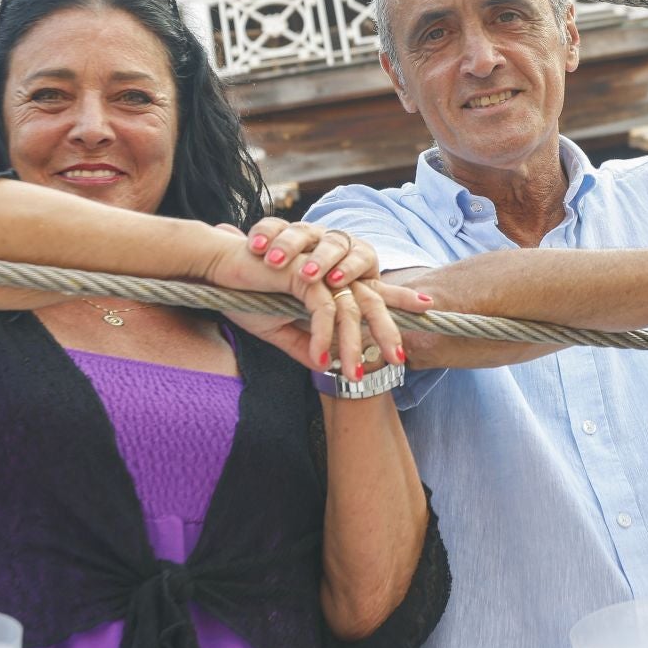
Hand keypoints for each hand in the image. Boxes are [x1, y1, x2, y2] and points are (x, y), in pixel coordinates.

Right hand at [211, 219, 430, 379]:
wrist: (219, 273)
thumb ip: (306, 345)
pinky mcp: (303, 273)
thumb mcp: (279, 330)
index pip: (372, 291)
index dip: (400, 298)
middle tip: (400, 360)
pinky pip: (321, 309)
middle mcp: (331, 274)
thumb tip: (327, 369)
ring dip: (352, 346)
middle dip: (388, 330)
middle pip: (370, 301)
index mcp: (331, 284)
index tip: (428, 308)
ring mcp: (319, 271)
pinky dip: (321, 337)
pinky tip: (318, 361)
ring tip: (356, 376)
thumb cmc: (248, 294)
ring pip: (349, 310)